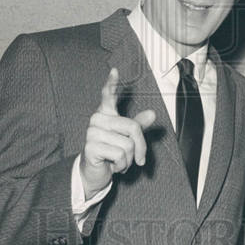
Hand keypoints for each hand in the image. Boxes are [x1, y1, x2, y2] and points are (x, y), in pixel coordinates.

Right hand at [80, 68, 155, 198]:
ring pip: (128, 144)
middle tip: (137, 158)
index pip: (108, 95)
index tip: (115, 70)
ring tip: (119, 162)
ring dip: (129, 159)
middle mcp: (97, 119)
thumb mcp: (128, 139)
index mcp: (107, 114)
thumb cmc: (112, 153)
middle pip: (133, 127)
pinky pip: (120, 155)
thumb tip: (153, 113)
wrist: (95, 173)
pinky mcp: (91, 147)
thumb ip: (139, 126)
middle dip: (140, 147)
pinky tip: (112, 166)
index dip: (111, 83)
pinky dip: (121, 165)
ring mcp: (92, 132)